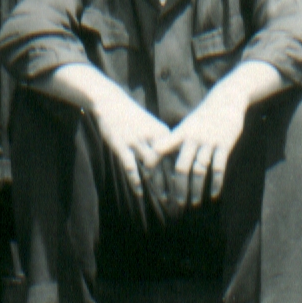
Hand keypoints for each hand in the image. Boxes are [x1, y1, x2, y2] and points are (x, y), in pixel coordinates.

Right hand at [87, 93, 175, 214]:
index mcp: (162, 133)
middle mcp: (152, 137)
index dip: (184, 173)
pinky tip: (139, 193)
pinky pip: (131, 167)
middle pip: (167, 164)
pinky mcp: (121, 145)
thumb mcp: (151, 126)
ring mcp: (136, 142)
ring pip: (151, 167)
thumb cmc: (132, 117)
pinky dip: (136, 181)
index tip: (190, 187)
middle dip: (175, 183)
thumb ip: (162, 142)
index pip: (177, 156)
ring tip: (165, 199)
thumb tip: (174, 160)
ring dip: (159, 185)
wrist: (111, 102)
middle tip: (181, 199)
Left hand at [152, 92, 249, 218]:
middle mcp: (192, 138)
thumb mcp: (186, 125)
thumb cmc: (203, 115)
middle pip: (181, 168)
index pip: (162, 150)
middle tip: (177, 204)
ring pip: (200, 170)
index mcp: (180, 133)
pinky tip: (213, 194)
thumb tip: (157, 153)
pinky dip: (216, 183)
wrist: (226, 100)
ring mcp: (208, 142)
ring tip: (194, 203)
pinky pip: (218, 168)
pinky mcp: (224, 145)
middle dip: (178, 188)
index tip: (149, 181)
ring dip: (196, 189)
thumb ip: (173, 140)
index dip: (154, 165)